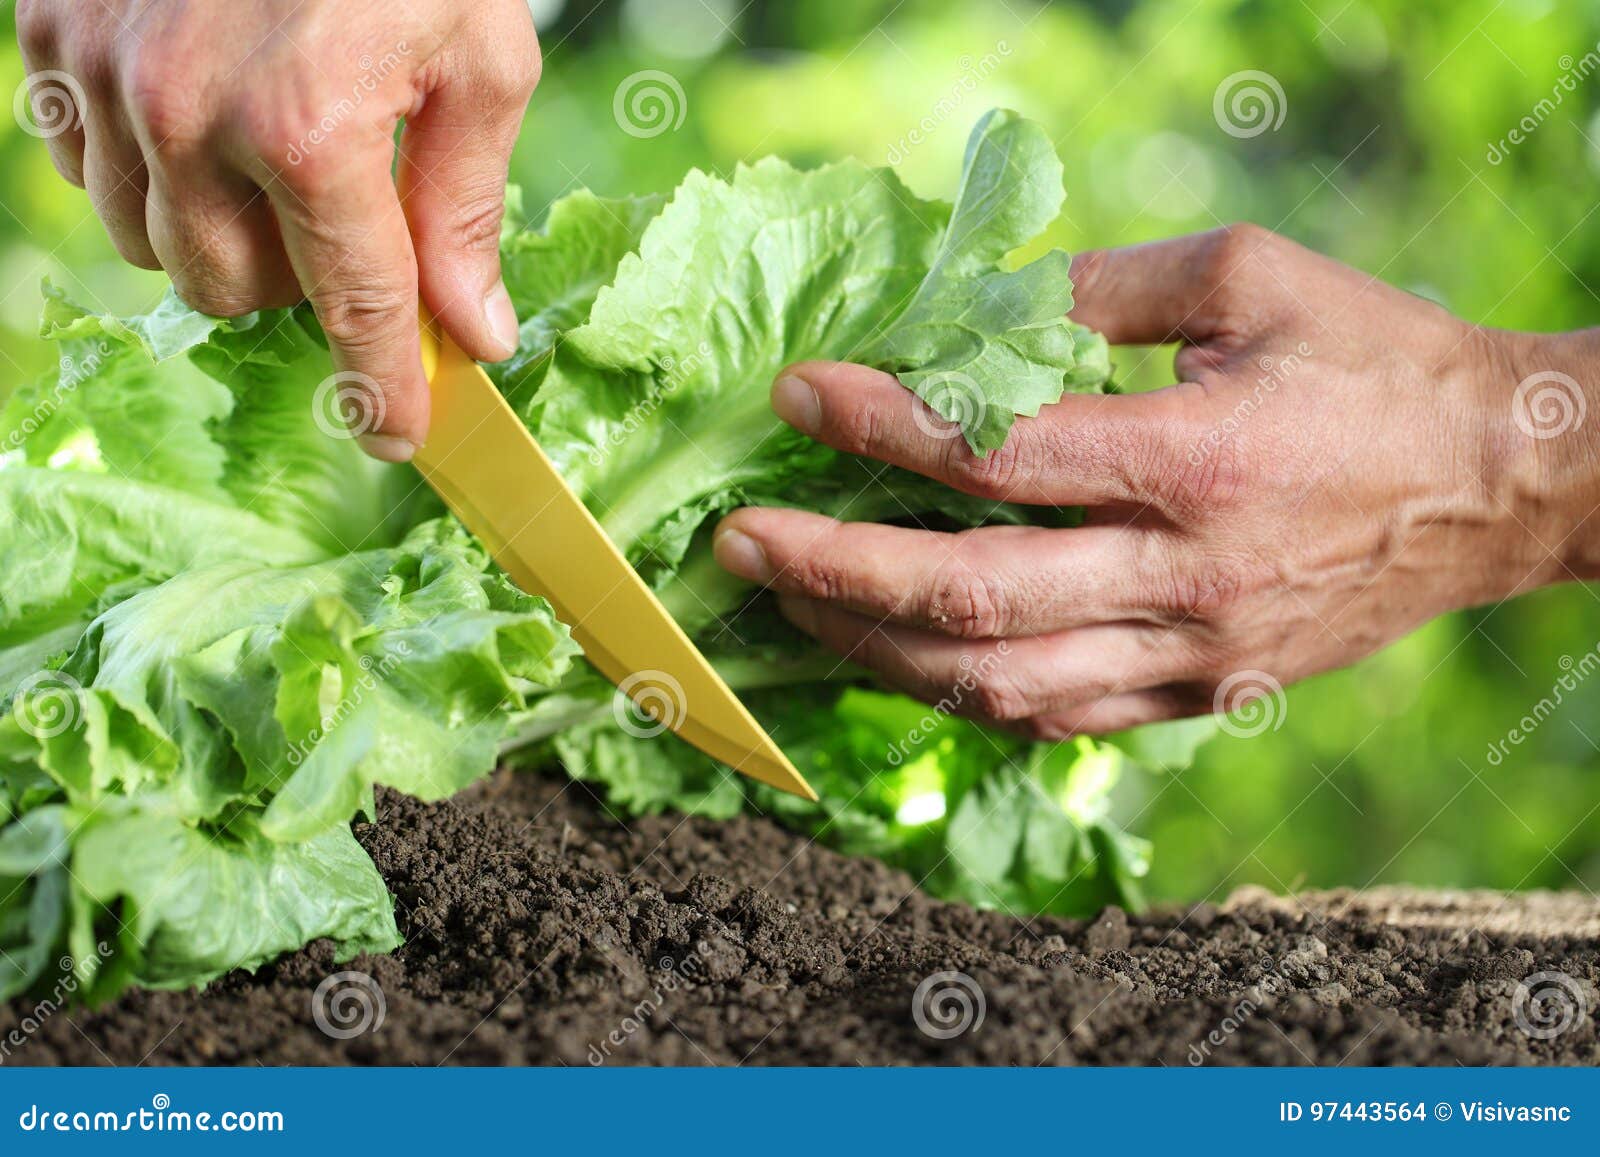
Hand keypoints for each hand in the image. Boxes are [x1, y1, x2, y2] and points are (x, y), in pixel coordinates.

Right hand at [15, 0, 540, 459]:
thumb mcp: (480, 62)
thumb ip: (465, 209)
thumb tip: (472, 334)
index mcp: (310, 128)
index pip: (356, 308)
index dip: (385, 385)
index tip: (399, 434)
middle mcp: (188, 115)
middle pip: (232, 294)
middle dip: (297, 284)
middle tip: (343, 222)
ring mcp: (105, 75)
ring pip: (151, 247)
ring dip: (219, 232)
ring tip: (272, 157)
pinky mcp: (51, 34)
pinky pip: (88, 170)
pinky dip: (149, 170)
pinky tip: (202, 115)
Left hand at [714, 224, 1599, 736]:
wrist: (1499, 487)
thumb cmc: (1380, 368)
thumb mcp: (1255, 281)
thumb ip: (1107, 289)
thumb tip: (982, 305)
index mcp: (1193, 461)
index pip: (994, 456)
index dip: (878, 427)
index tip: (797, 395)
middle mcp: (1181, 576)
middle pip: (969, 596)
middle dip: (833, 571)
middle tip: (739, 542)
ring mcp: (1191, 654)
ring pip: (997, 684)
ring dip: (875, 649)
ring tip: (792, 604)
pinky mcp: (1203, 695)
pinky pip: (1056, 719)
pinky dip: (961, 694)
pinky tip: (901, 657)